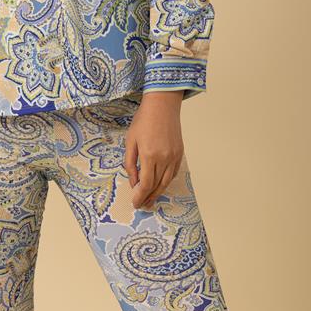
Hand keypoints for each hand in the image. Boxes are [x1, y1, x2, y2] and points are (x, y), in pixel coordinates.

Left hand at [125, 90, 185, 208]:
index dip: (140, 196)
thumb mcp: (131, 141)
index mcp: (149, 155)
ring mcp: (174, 156)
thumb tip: (133, 182)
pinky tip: (160, 185)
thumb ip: (131, 164)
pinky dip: (166, 181)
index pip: (146, 184)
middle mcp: (164, 158)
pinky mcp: (180, 153)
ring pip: (167, 182)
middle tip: (142, 205)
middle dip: (148, 197)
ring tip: (150, 199)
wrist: (162, 105)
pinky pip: (173, 173)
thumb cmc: (143, 120)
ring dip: (158, 193)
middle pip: (157, 186)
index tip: (135, 203)